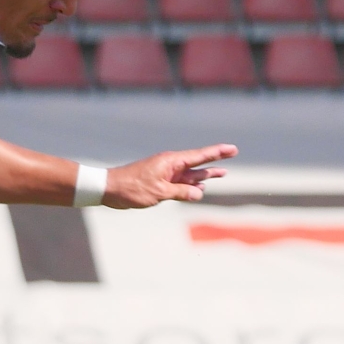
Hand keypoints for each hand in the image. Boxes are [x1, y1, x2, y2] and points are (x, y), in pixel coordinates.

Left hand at [102, 143, 237, 207]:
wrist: (110, 189)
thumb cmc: (132, 188)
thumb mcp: (159, 192)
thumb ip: (181, 192)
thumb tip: (199, 194)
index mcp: (171, 162)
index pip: (200, 156)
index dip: (217, 152)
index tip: (232, 149)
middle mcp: (171, 165)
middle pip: (198, 163)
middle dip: (215, 160)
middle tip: (233, 153)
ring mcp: (166, 174)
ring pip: (191, 174)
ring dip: (206, 175)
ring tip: (222, 172)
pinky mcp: (161, 183)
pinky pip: (181, 183)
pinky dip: (191, 186)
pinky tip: (201, 188)